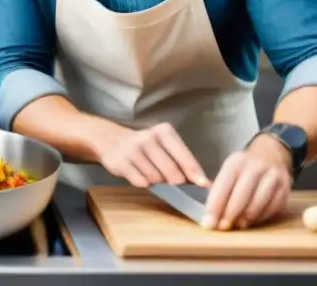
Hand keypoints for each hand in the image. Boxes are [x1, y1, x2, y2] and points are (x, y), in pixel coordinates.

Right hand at [95, 122, 210, 187]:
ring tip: (150, 172)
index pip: (184, 157)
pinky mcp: (120, 162)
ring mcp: (133, 150)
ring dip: (156, 182)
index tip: (204, 185)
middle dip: (174, 181)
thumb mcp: (165, 146)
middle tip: (171, 180)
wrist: (111, 140)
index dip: (195, 173)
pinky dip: (143, 183)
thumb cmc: (146, 147)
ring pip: (156, 179)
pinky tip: (138, 174)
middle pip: (172, 172)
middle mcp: (148, 138)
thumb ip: (183, 162)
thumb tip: (205, 184)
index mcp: (164, 132)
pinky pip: (140, 182)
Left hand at [202, 137, 292, 230]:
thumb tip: (210, 215)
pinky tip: (253, 220)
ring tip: (238, 224)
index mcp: (236, 161)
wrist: (271, 155)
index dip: (215, 205)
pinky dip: (262, 216)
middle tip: (223, 227)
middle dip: (230, 213)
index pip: (223, 185)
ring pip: (259, 201)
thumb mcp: (230, 170)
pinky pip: (274, 206)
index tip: (209, 222)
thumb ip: (220, 190)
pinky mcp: (286, 187)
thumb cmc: (244, 169)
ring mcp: (273, 176)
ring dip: (247, 217)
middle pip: (241, 194)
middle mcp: (255, 166)